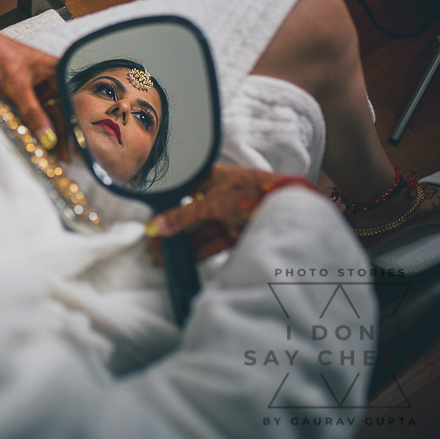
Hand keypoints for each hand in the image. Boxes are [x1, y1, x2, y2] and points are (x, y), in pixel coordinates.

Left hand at [0, 14, 68, 158]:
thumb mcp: (16, 84)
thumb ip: (32, 111)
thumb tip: (47, 136)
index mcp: (55, 69)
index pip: (70, 101)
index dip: (74, 124)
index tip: (77, 145)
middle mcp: (48, 79)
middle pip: (59, 111)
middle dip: (61, 133)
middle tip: (64, 156)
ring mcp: (33, 87)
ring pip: (44, 115)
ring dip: (46, 133)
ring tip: (51, 153)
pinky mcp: (18, 95)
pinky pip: (29, 115)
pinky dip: (31, 127)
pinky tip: (34, 141)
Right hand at [145, 165, 317, 261]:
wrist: (289, 207)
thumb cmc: (253, 192)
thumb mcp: (212, 203)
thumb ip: (183, 216)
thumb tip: (156, 226)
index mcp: (210, 178)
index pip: (180, 192)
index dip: (165, 207)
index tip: (151, 222)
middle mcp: (216, 196)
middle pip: (188, 214)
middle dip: (170, 230)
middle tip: (152, 244)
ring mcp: (226, 216)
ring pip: (198, 231)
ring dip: (181, 244)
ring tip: (161, 257)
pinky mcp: (234, 234)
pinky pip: (211, 243)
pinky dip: (197, 252)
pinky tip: (182, 260)